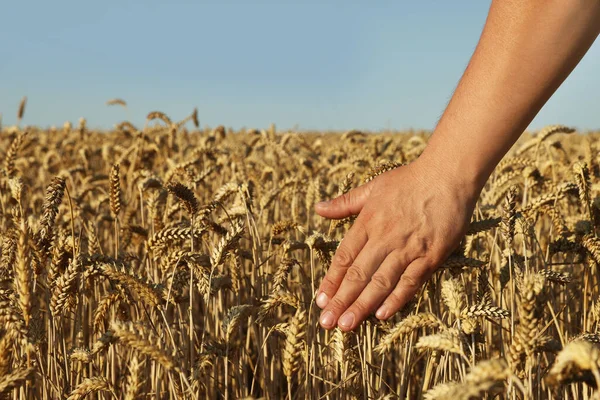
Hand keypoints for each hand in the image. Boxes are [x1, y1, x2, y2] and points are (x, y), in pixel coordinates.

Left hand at [314, 157, 478, 330]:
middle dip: (341, 300)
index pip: (344, 257)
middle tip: (327, 322)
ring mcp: (408, 248)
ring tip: (347, 325)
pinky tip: (382, 314)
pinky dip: (396, 299)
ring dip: (362, 305)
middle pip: (358, 274)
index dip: (331, 280)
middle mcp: (385, 237)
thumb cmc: (410, 179)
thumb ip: (345, 203)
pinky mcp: (431, 255)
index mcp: (368, 221)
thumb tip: (318, 208)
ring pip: (381, 282)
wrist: (448, 174)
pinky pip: (410, 281)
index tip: (320, 300)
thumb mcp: (373, 187)